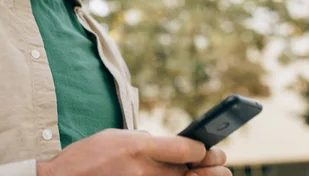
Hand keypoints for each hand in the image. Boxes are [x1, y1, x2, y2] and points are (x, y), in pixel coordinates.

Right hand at [36, 128, 229, 175]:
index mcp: (138, 147)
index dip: (201, 147)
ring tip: (213, 174)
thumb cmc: (87, 156)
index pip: (186, 148)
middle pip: (191, 171)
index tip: (205, 146)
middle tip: (221, 163)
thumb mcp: (116, 136)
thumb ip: (144, 141)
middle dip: (211, 166)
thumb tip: (169, 148)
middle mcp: (144, 171)